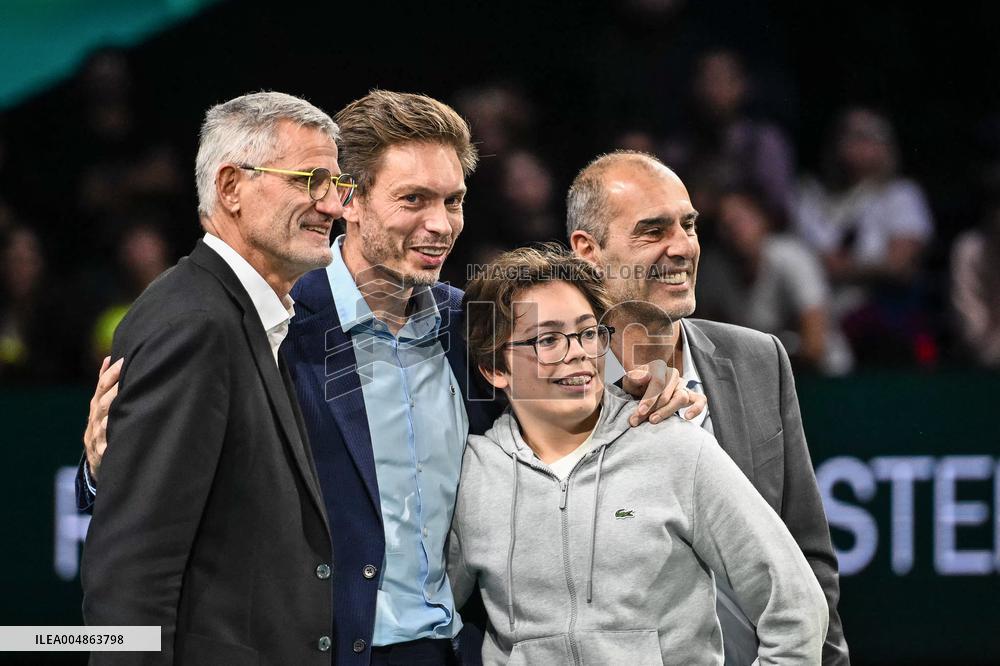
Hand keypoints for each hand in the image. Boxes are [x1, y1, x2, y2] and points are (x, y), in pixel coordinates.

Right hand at [83, 356, 122, 479]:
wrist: (96, 459)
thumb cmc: (104, 424)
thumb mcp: (102, 404)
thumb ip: (105, 382)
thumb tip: (109, 357)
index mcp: (97, 405)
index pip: (102, 385)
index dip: (112, 373)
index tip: (125, 360)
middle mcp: (96, 419)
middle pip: (104, 402)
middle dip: (116, 389)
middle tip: (132, 377)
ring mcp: (98, 436)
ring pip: (106, 423)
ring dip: (116, 412)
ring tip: (129, 401)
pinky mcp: (103, 452)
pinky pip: (108, 445)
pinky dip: (113, 439)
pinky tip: (122, 432)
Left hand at [621, 359, 706, 426]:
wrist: (639, 392)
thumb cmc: (635, 386)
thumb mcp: (629, 380)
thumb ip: (634, 377)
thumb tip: (646, 376)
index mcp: (658, 367)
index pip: (658, 383)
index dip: (649, 399)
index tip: (640, 412)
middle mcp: (673, 374)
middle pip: (667, 394)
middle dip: (652, 409)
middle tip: (638, 420)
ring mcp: (682, 385)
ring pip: (681, 398)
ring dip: (666, 411)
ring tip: (653, 420)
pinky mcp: (690, 396)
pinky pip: (700, 400)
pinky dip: (696, 409)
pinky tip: (687, 417)